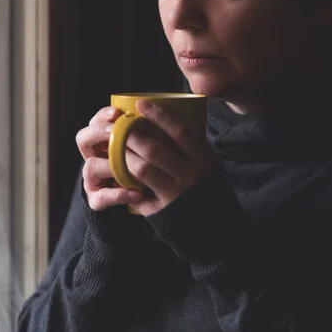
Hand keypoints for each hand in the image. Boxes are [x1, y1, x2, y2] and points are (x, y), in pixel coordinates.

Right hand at [76, 106, 144, 210]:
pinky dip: (119, 195)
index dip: (102, 116)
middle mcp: (93, 158)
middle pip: (83, 139)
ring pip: (90, 166)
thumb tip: (151, 116)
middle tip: (114, 131)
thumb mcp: (143, 148)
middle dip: (98, 132)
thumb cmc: (143, 167)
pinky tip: (137, 193)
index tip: (116, 112)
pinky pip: (102, 197)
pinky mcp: (96, 199)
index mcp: (102, 142)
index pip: (95, 122)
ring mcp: (92, 179)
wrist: (140, 198)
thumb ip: (142, 135)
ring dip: (110, 165)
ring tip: (131, 167)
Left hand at [123, 99, 214, 215]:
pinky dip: (128, 181)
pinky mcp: (163, 211)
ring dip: (125, 156)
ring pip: (142, 169)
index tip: (141, 103)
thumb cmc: (209, 190)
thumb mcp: (208, 165)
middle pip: (154, 150)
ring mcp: (176, 194)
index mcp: (204, 160)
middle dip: (132, 135)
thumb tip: (167, 121)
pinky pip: (140, 192)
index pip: (180, 132)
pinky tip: (118, 171)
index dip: (159, 116)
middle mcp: (191, 176)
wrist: (216, 228)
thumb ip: (192, 148)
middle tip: (119, 125)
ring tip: (115, 146)